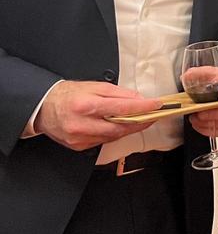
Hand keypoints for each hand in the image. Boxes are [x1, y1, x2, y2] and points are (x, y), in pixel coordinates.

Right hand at [34, 81, 159, 150]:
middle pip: (120, 127)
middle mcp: (81, 124)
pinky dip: (115, 134)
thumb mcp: (95, 86)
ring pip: (113, 136)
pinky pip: (103, 141)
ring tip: (140, 121)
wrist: (44, 107)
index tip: (156, 105)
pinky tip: (120, 127)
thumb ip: (118, 93)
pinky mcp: (78, 146)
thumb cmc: (69, 95)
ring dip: (129, 129)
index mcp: (86, 105)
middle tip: (153, 116)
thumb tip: (138, 99)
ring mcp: (79, 138)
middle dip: (140, 122)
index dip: (142, 107)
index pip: (121, 108)